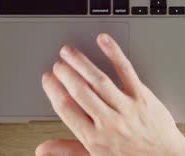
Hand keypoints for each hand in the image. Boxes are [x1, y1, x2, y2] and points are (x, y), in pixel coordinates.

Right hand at [36, 33, 184, 155]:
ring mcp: (126, 108)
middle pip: (80, 91)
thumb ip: (67, 150)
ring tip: (69, 52)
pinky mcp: (142, 96)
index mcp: (94, 137)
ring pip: (98, 80)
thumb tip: (42, 149)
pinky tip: (103, 41)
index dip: (53, 90)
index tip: (47, 79)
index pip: (66, 108)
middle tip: (57, 63)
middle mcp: (109, 122)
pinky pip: (126, 71)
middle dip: (65, 74)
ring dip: (81, 63)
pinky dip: (113, 53)